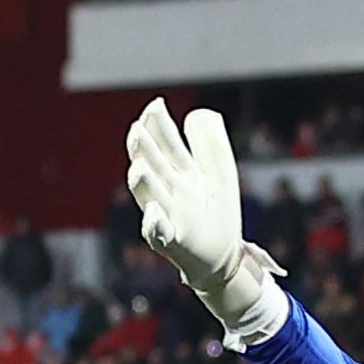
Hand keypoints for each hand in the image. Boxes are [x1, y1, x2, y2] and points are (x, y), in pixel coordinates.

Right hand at [124, 98, 284, 337]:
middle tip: (138, 130)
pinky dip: (154, 224)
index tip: (155, 106)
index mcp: (181, 174)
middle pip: (154, 167)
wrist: (226, 257)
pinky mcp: (174, 243)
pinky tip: (155, 212)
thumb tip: (196, 113)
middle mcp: (170, 193)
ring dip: (143, 183)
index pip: (165, 145)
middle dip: (144, 150)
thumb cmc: (218, 213)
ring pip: (150, 197)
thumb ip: (210, 143)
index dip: (159, 126)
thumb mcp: (220, 172)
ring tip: (139, 167)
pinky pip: (159, 234)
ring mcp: (169, 216)